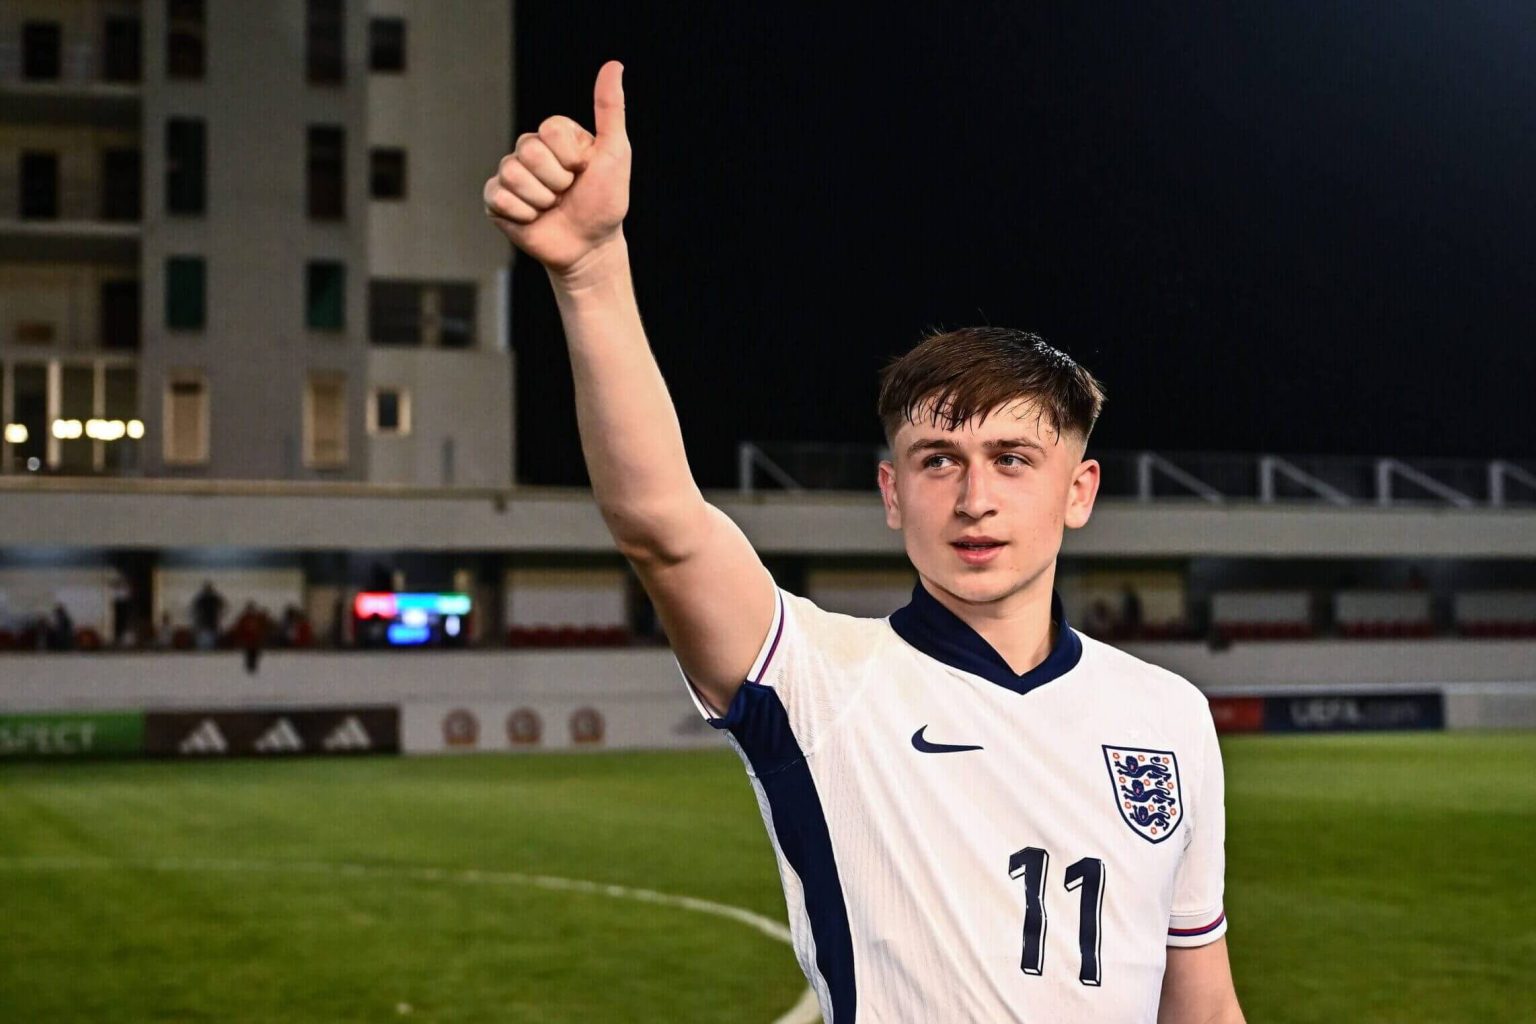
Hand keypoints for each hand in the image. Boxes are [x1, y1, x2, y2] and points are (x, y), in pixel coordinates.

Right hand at [484, 61, 629, 276]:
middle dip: (557, 181)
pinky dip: (523, 214)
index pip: (550, 129)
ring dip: (542, 200)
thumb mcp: (616, 153)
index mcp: (554, 134)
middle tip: (567, 193)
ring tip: (552, 207)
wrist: (590, 247)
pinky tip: (534, 218)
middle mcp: (529, 150)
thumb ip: (610, 110)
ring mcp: (510, 174)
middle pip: (529, 151)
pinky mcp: (496, 201)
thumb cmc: (606, 202)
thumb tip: (614, 65)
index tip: (584, 170)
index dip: (571, 157)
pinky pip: (499, 198)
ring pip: (514, 175)